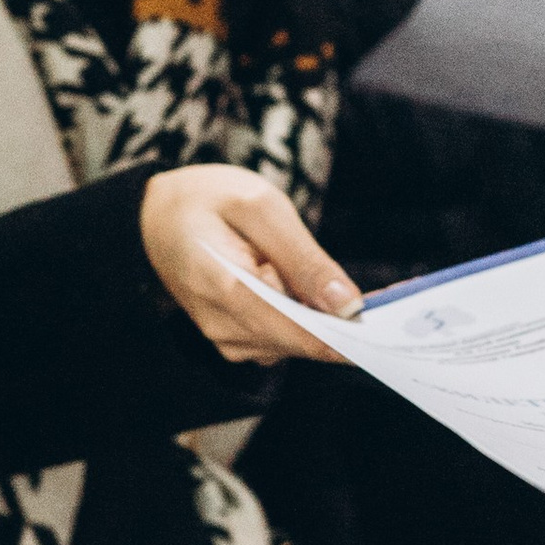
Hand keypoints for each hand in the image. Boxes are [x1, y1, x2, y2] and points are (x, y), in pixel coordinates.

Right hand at [139, 164, 360, 362]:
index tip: (391, 328)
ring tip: (316, 272)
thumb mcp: (260, 206)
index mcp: (228, 290)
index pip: (302, 335)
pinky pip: (284, 338)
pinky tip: (303, 286)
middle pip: (304, 343)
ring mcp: (228, 339)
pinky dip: (303, 316)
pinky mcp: (236, 339)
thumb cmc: (207, 200)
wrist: (153, 216)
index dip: (351, 337)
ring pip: (297, 343)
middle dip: (342, 321)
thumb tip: (349, 306)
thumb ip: (304, 257)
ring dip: (320, 315)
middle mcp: (226, 328)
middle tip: (377, 296)